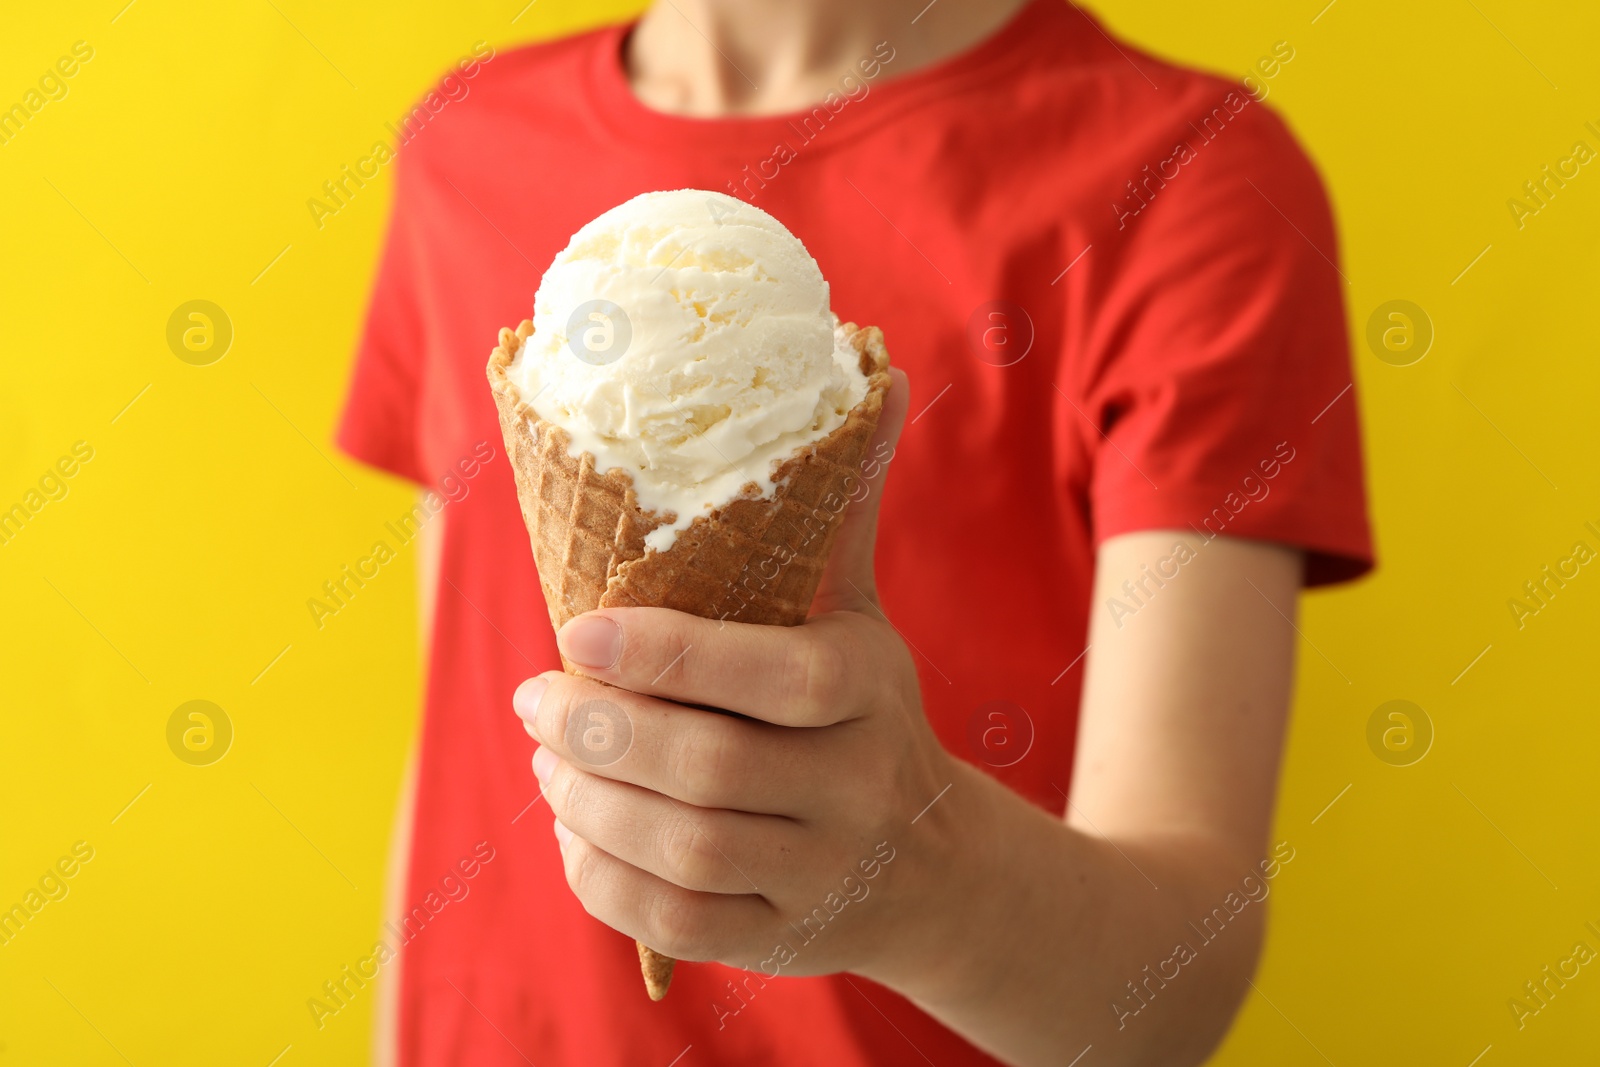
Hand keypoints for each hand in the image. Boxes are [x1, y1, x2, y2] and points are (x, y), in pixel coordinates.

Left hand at [512, 369, 963, 983]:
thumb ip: (843, 512)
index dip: (666, 655)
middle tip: (537, 698)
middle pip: (707, 769)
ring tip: (545, 758)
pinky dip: (602, 876)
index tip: (575, 629)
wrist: (932, 867)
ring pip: (682, 849)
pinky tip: (573, 830)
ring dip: (587, 802)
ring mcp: (816, 874)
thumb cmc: (867, 716)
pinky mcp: (777, 938)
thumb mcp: (860, 619)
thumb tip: (876, 373)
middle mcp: (853, 790)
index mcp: (867, 694)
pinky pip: (673, 921)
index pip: (771, 677)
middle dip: (599, 733)